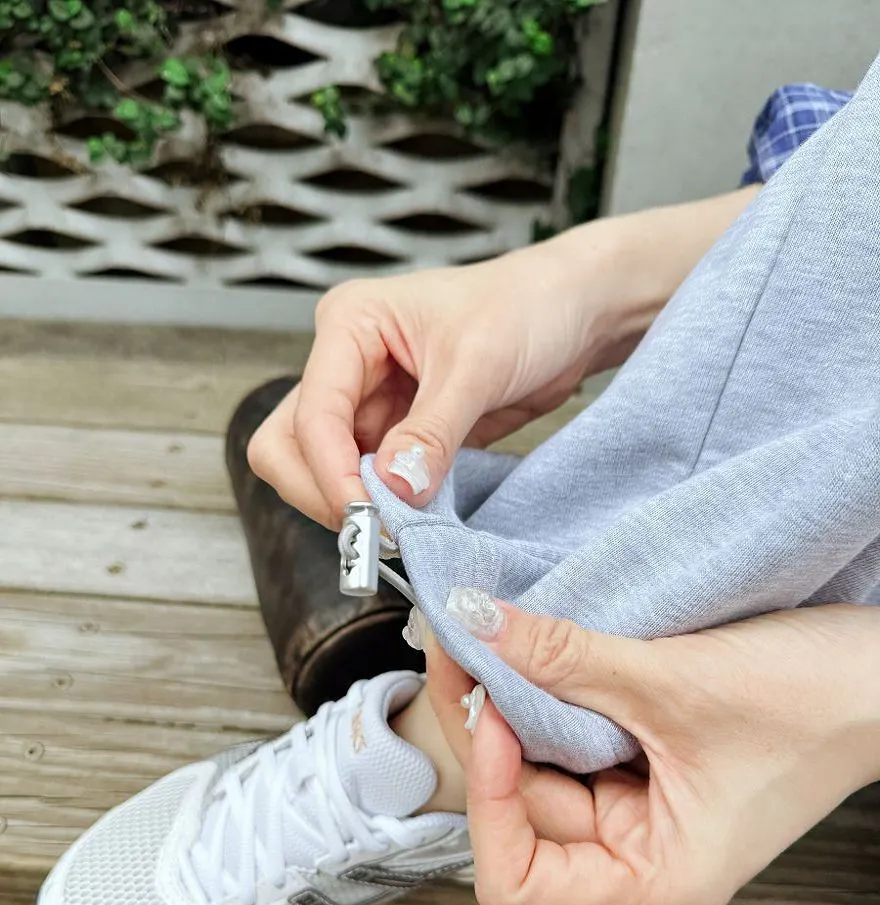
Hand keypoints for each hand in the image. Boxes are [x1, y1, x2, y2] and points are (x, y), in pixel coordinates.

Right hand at [246, 225, 632, 528]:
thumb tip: (391, 487)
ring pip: (323, 470)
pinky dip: (384, 506)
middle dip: (323, 491)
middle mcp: (347, 364)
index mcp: (350, 324)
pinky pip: (370, 482)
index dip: (332, 472)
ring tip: (400, 527)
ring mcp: (370, 403)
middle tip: (372, 529)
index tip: (367, 516)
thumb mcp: (480, 365)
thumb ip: (432, 430)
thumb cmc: (528, 306)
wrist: (575, 314)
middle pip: (291, 445)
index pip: (313, 414)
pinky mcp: (398, 435)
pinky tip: (414, 519)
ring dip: (353, 504)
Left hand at [426, 602, 879, 904]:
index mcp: (655, 879)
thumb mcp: (676, 682)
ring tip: (493, 636)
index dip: (489, 800)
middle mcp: (640, 856)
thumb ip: (565, 658)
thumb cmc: (820, 704)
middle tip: (465, 643)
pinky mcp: (648, 765)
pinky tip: (533, 648)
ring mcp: (642, 809)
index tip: (493, 713)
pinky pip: (572, 737)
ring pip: (538, 767)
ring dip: (511, 704)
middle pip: (517, 810)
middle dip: (485, 728)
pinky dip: (549, 694)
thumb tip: (474, 622)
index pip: (516, 880)